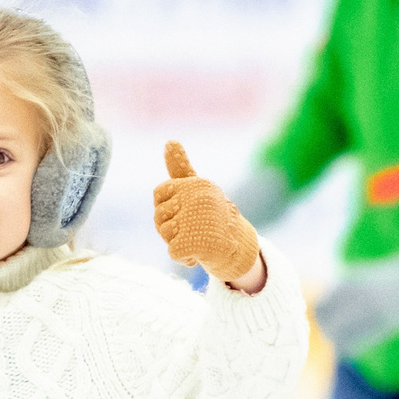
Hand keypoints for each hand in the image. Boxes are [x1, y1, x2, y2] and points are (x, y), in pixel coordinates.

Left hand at [154, 141, 265, 291]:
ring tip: (198, 239)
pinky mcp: (198, 242)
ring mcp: (198, 221)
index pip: (159, 195)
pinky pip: (174, 252)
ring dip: (178, 244)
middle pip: (158, 216)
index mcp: (196, 185)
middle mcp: (199, 199)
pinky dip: (185, 259)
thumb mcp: (196, 189)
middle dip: (170, 228)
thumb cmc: (212, 216)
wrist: (240, 247)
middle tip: (194, 228)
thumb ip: (180, 168)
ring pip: (165, 235)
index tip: (184, 210)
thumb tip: (169, 140)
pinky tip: (200, 255)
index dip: (167, 208)